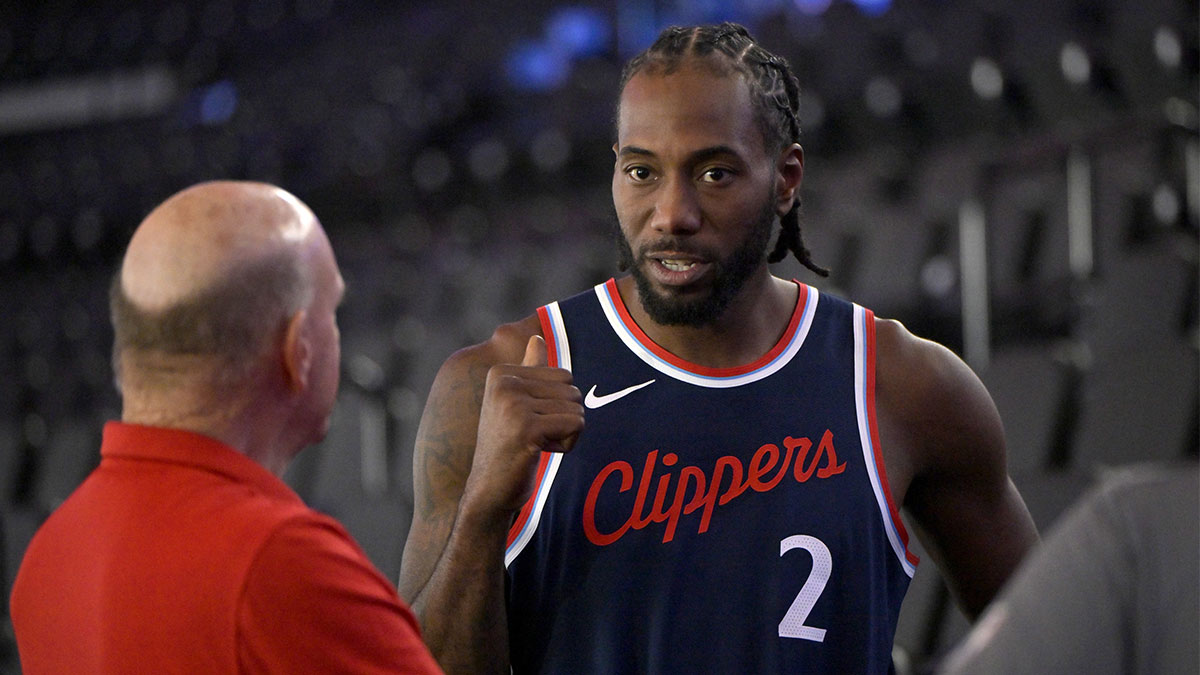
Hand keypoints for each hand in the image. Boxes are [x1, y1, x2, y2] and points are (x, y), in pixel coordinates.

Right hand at [463, 335, 583, 518]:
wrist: (489, 489)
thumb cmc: (507, 446)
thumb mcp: (514, 402)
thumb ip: (527, 369)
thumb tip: (537, 336)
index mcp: (501, 372)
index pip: (564, 375)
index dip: (556, 403)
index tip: (529, 421)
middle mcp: (504, 382)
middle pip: (573, 390)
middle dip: (564, 418)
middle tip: (534, 436)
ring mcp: (513, 404)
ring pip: (577, 408)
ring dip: (565, 433)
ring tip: (535, 445)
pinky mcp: (527, 427)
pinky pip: (576, 424)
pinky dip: (567, 444)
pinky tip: (539, 453)